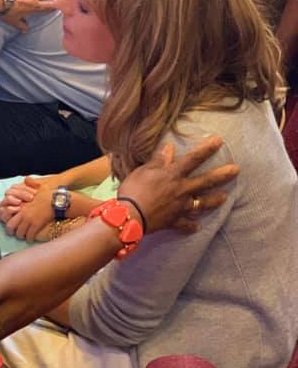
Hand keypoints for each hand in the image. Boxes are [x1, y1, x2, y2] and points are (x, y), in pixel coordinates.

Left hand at [3, 183, 54, 240]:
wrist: (56, 200)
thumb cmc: (46, 194)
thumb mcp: (33, 189)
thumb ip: (26, 187)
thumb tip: (26, 180)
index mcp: (19, 204)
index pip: (5, 214)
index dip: (6, 220)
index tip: (10, 222)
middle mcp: (21, 213)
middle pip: (9, 227)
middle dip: (12, 231)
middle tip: (15, 232)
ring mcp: (28, 219)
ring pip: (19, 233)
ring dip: (21, 236)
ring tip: (24, 235)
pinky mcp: (36, 225)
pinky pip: (29, 236)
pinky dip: (30, 239)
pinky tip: (31, 238)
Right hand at [118, 137, 237, 233]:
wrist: (130, 216)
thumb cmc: (134, 190)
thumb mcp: (144, 170)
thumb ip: (159, 160)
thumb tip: (169, 147)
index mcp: (173, 175)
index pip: (193, 159)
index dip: (206, 149)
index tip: (219, 141)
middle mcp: (181, 190)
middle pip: (205, 181)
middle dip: (222, 175)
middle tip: (237, 170)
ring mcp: (180, 207)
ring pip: (202, 204)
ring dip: (214, 200)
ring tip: (225, 198)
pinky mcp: (174, 221)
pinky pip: (186, 224)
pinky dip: (191, 226)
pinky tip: (197, 226)